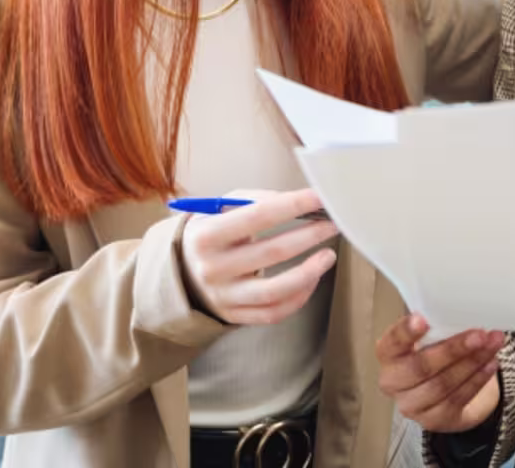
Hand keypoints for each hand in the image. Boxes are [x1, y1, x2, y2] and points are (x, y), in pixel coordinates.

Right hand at [178, 188, 338, 325]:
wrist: (181, 273)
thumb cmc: (211, 234)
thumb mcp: (219, 209)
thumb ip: (254, 201)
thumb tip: (295, 199)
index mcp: (206, 236)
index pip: (257, 216)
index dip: (293, 205)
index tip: (320, 198)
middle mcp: (213, 268)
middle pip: (272, 252)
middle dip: (310, 235)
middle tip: (333, 224)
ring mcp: (224, 297)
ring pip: (275, 290)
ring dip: (309, 272)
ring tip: (328, 255)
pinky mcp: (234, 316)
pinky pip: (273, 312)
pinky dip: (299, 297)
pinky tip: (312, 279)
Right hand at [377, 315, 507, 432]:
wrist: (446, 389)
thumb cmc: (435, 351)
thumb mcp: (431, 335)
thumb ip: (437, 325)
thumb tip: (462, 309)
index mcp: (389, 355)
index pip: (392, 343)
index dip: (405, 332)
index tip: (422, 320)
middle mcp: (393, 382)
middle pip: (420, 368)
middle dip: (452, 350)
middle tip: (479, 335)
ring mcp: (412, 405)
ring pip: (442, 385)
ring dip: (472, 362)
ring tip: (492, 345)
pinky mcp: (433, 420)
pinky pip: (457, 399)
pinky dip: (477, 380)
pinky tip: (490, 364)